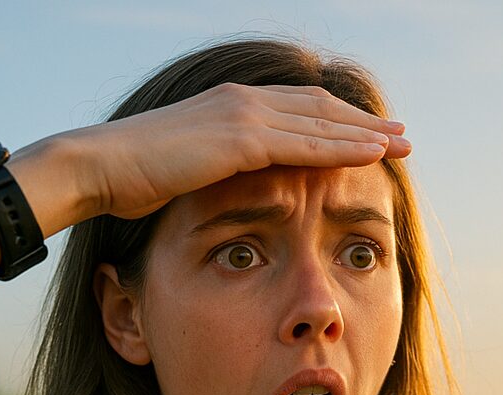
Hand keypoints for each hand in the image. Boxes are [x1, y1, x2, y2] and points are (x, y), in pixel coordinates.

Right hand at [59, 82, 411, 221]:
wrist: (100, 168)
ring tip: (401, 146)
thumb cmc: (133, 178)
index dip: (339, 120)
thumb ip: (218, 167)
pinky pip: (305, 143)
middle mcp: (243, 100)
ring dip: (366, 135)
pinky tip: (372, 155)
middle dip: (364, 124)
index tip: (371, 134)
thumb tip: (232, 185)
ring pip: (321, 123)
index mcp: (231, 104)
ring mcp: (243, 115)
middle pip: (320, 109)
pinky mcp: (240, 138)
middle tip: (402, 136)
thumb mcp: (187, 167)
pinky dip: (343, 148)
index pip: (299, 108)